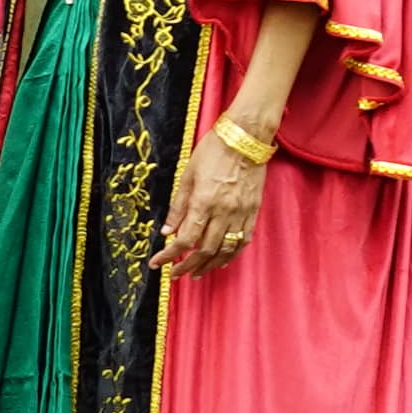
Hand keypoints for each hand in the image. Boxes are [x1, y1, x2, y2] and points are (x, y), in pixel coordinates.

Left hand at [155, 125, 273, 274]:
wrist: (246, 137)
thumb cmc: (213, 151)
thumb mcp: (187, 175)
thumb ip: (178, 206)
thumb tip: (167, 231)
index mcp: (203, 203)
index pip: (184, 240)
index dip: (169, 256)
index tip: (157, 263)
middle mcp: (223, 212)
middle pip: (205, 251)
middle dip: (187, 266)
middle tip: (175, 274)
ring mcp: (241, 213)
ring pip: (225, 250)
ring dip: (210, 266)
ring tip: (197, 273)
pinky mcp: (253, 211)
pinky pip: (243, 240)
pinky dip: (232, 254)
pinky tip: (222, 260)